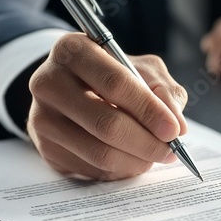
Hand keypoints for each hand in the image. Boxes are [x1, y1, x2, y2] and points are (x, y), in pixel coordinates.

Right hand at [27, 33, 187, 179]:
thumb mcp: (141, 69)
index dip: (149, 110)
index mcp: (73, 50)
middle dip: (147, 143)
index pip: (116, 84)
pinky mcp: (46, 148)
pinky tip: (131, 158)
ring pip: (100, 153)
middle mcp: (49, 82)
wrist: (72, 89)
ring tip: (154, 155)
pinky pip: (92, 169)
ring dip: (137, 161)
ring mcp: (42, 118)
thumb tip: (177, 125)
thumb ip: (164, 91)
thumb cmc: (112, 75)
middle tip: (170, 151)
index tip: (173, 130)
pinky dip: (121, 169)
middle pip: (106, 124)